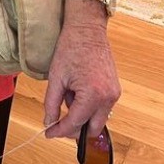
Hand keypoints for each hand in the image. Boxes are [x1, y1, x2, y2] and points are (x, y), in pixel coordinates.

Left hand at [43, 20, 120, 139]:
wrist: (87, 30)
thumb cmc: (70, 48)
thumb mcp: (56, 77)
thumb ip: (51, 103)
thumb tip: (49, 122)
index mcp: (93, 95)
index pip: (75, 123)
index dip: (60, 131)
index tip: (48, 134)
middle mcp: (108, 98)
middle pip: (92, 129)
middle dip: (73, 129)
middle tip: (56, 123)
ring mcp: (114, 95)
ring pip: (97, 119)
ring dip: (81, 115)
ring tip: (67, 93)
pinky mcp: (115, 90)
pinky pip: (101, 108)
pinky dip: (88, 106)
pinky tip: (76, 90)